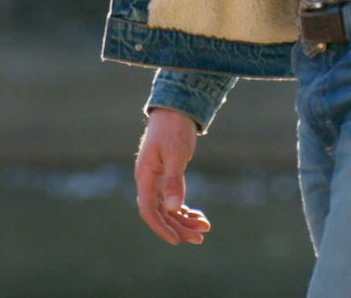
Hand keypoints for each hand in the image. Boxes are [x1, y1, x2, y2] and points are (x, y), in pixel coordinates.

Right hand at [135, 107, 212, 244]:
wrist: (176, 110)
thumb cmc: (173, 128)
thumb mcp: (176, 153)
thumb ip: (174, 180)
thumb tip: (172, 207)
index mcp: (145, 176)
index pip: (148, 210)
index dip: (161, 227)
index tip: (177, 240)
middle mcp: (148, 182)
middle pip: (160, 214)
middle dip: (179, 228)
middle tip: (201, 237)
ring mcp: (157, 181)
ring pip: (168, 210)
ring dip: (184, 221)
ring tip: (205, 228)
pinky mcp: (167, 178)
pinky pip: (173, 201)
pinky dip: (185, 210)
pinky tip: (198, 216)